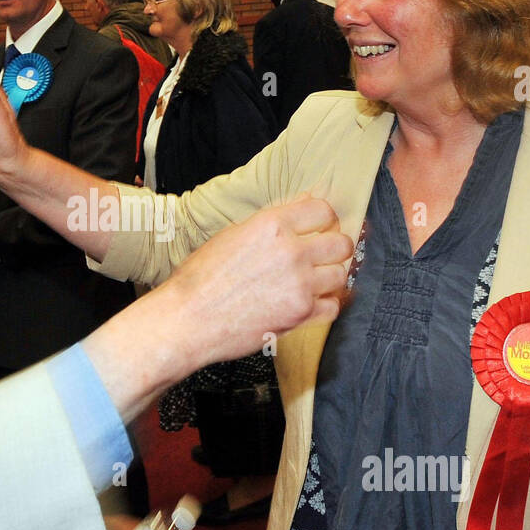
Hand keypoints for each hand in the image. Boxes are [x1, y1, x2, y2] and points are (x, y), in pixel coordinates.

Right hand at [155, 195, 350, 368]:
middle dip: (334, 249)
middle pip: (342, 243)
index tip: (321, 228)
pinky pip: (333, 307)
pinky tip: (309, 303)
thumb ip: (268, 226)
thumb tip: (294, 216)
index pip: (323, 210)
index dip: (324, 220)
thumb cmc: (199, 280)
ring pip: (341, 275)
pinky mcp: (301, 314)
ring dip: (329, 279)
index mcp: (272, 225)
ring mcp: (299, 284)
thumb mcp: (231, 236)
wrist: (187, 319)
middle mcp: (290, 251)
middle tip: (322, 256)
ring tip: (312, 282)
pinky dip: (324, 306)